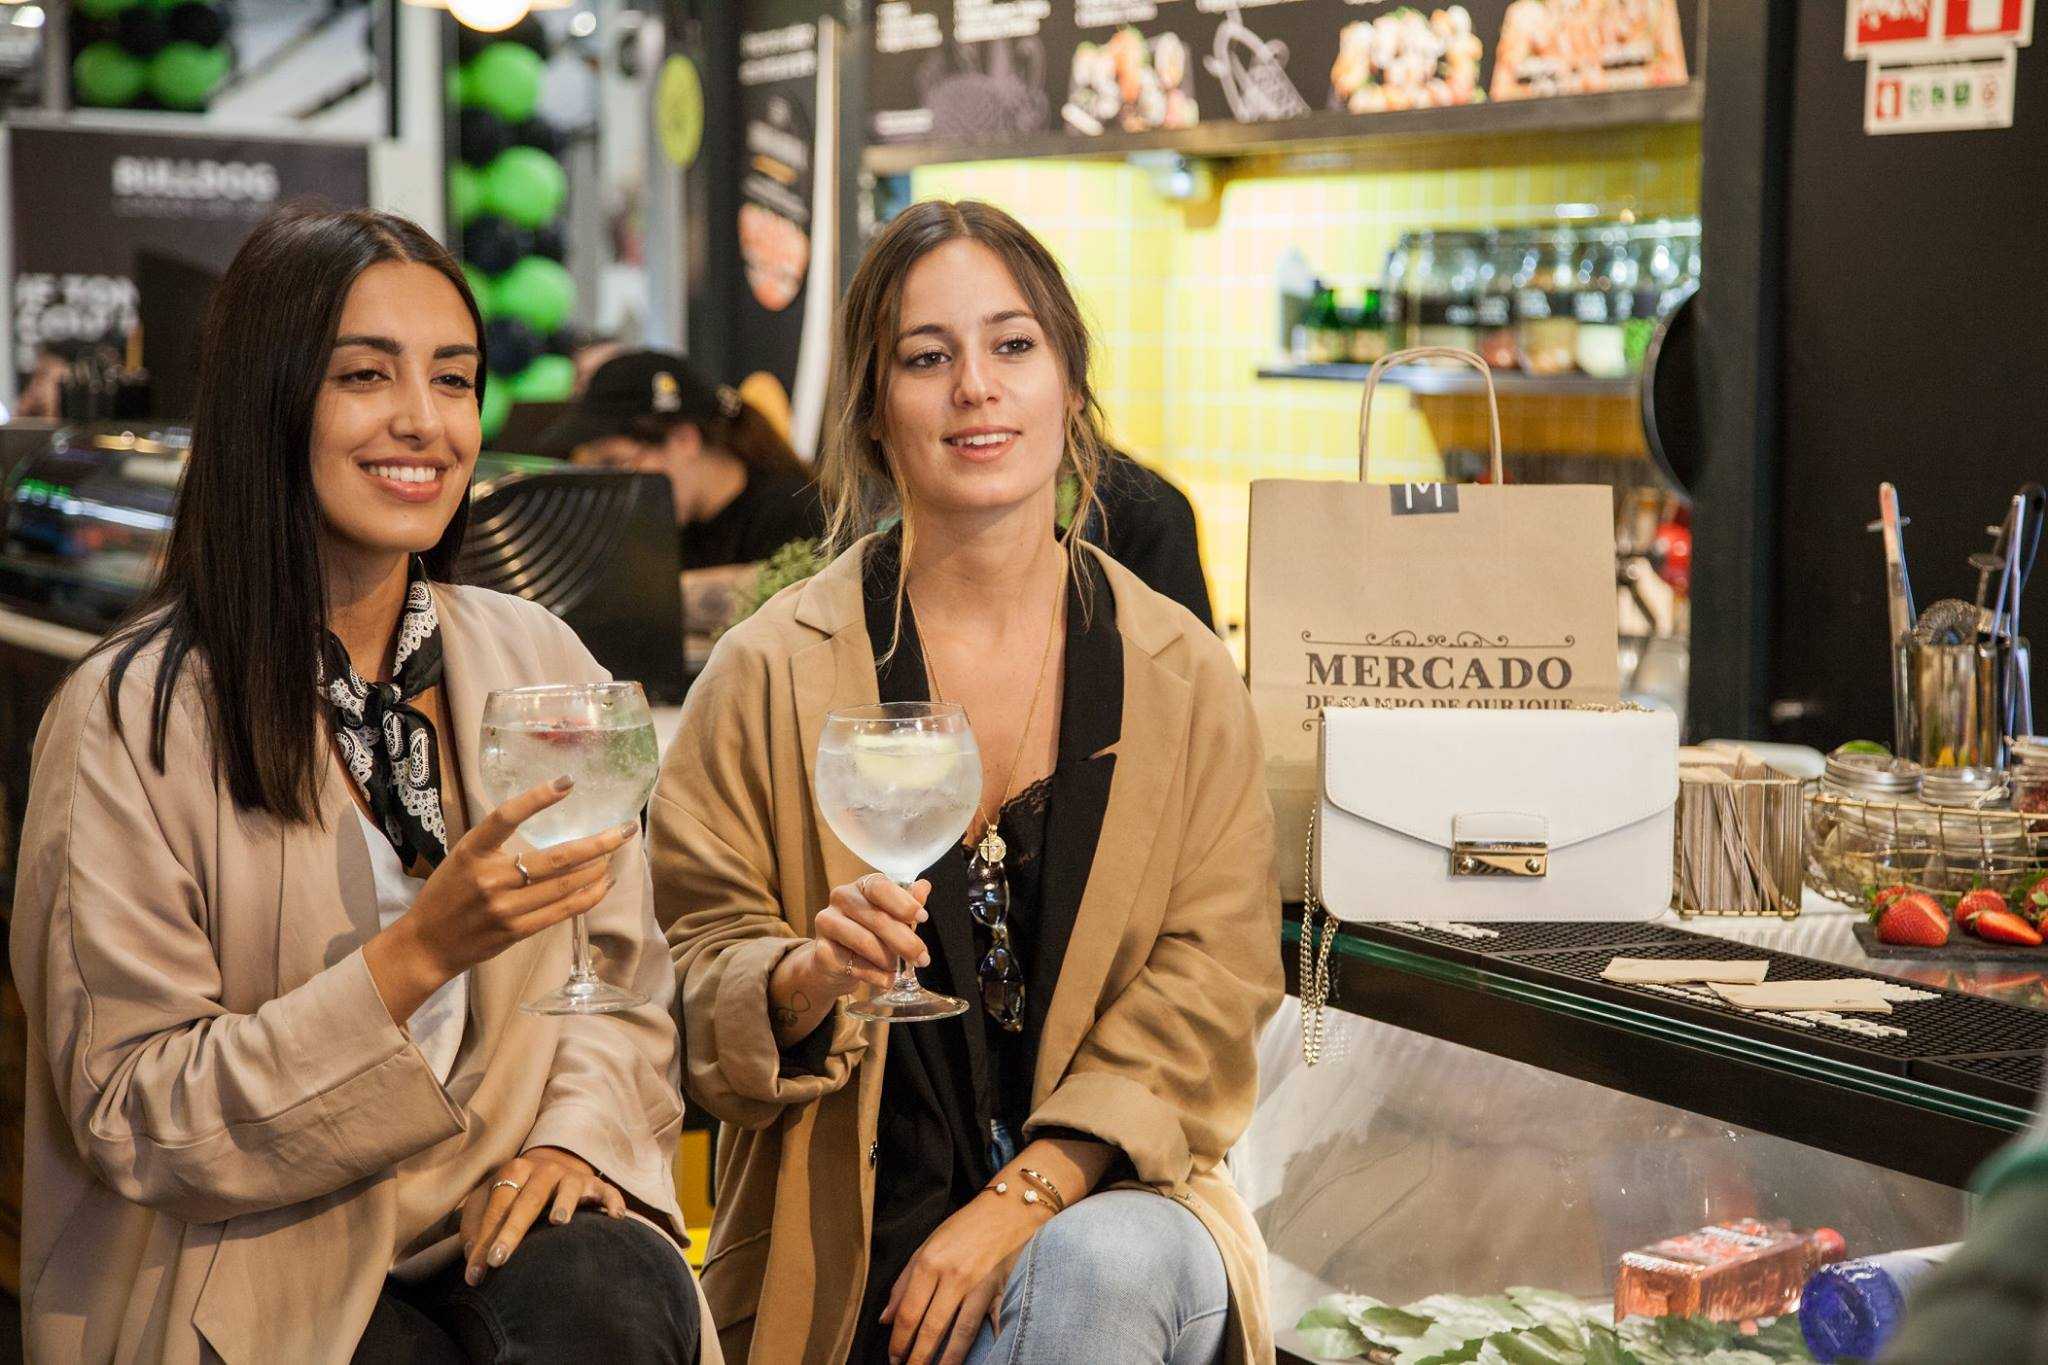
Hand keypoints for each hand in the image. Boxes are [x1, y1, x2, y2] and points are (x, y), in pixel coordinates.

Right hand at [367, 777, 635, 1020]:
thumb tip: (545, 820)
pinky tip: (603, 883)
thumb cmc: (446, 895)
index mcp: (472, 851)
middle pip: (555, 858)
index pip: (506, 816)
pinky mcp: (516, 931)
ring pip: (565, 885)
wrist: (426, 946)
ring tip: (615, 853)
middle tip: (625, 829)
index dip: (537, 798)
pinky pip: (562, 911)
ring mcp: (505, 907)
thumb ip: (498, 843)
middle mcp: (490, 878)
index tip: (568, 783)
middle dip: (597, 843)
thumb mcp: (462, 857)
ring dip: (597, 868)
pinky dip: (588, 896)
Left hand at [459, 1146, 624, 1285]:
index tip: (475, 1274)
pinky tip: (615, 1217)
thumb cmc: (514, 1192)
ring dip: (564, 1203)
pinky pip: (607, 1192)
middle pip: (528, 1200)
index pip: (497, 1206)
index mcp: (514, 1171)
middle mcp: (544, 1170)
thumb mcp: (488, 1200)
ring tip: (559, 1221)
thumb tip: (471, 1257)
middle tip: (497, 1259)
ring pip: (568, 1188)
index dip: (484, 1239)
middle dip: (512, 1231)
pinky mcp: (596, 1185)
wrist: (553, 1164)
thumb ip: (475, 1225)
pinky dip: (612, 1202)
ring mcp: (572, 1176)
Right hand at [807, 874, 931, 997]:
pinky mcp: (821, 950)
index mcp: (862, 886)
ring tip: (897, 969)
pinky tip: (886, 980)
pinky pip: (855, 965)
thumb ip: (907, 905)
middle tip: (923, 958)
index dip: (903, 903)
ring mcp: (826, 922)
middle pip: (877, 919)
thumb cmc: (870, 935)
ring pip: (865, 942)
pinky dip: (876, 976)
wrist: (835, 964)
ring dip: (888, 960)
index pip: (880, 887)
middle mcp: (841, 898)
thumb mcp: (892, 919)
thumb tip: (924, 887)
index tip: (923, 918)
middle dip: (905, 942)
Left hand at [882, 1188, 1047, 1364]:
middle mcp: (952, 1276)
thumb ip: (904, 1283)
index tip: (894, 1359)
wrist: (1007, 1209)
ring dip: (944, 1360)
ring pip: (959, 1333)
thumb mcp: (926, 1246)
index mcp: (929, 1263)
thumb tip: (885, 1319)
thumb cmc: (963, 1227)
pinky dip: (978, 1345)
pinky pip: (986, 1324)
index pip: (909, 1312)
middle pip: (931, 1327)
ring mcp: (978, 1285)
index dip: (899, 1341)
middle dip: (917, 1357)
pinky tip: (967, 1361)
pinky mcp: (999, 1290)